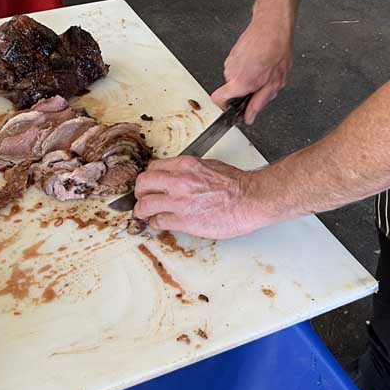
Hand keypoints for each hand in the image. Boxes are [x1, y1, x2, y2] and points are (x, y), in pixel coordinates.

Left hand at [133, 156, 268, 237]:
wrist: (249, 199)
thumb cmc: (235, 184)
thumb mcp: (209, 165)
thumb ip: (188, 170)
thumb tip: (177, 175)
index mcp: (185, 165)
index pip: (153, 167)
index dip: (150, 178)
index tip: (150, 184)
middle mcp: (178, 180)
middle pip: (143, 183)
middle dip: (140, 192)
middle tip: (142, 198)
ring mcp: (179, 201)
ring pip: (144, 204)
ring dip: (142, 210)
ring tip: (144, 214)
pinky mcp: (183, 221)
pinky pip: (158, 222)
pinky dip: (155, 223)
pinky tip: (160, 223)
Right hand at [211, 13, 292, 123]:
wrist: (272, 27)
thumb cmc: (275, 52)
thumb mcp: (274, 84)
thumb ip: (259, 103)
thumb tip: (249, 117)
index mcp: (240, 83)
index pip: (218, 100)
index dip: (225, 107)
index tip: (235, 109)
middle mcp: (230, 72)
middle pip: (231, 90)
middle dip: (246, 91)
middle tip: (263, 83)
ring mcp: (230, 61)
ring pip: (236, 78)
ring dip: (248, 78)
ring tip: (264, 69)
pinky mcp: (233, 53)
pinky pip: (238, 67)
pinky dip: (248, 67)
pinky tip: (261, 61)